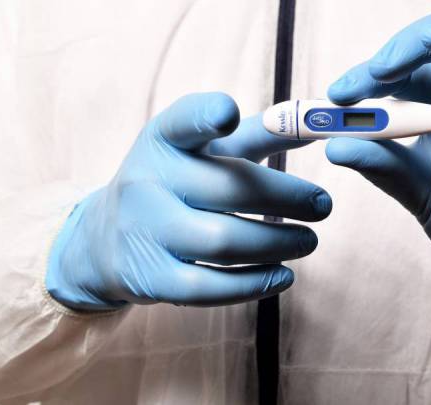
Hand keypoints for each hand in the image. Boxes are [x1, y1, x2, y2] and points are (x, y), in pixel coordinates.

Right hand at [46, 93, 330, 310]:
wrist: (106, 240)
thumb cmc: (177, 183)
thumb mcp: (206, 151)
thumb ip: (260, 134)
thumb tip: (319, 122)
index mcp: (164, 140)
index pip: (182, 122)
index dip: (206, 116)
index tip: (229, 113)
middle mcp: (148, 181)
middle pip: (228, 188)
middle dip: (287, 198)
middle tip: (324, 206)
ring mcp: (146, 232)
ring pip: (224, 242)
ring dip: (279, 243)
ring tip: (310, 241)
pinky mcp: (151, 279)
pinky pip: (210, 287)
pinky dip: (255, 284)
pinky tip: (285, 274)